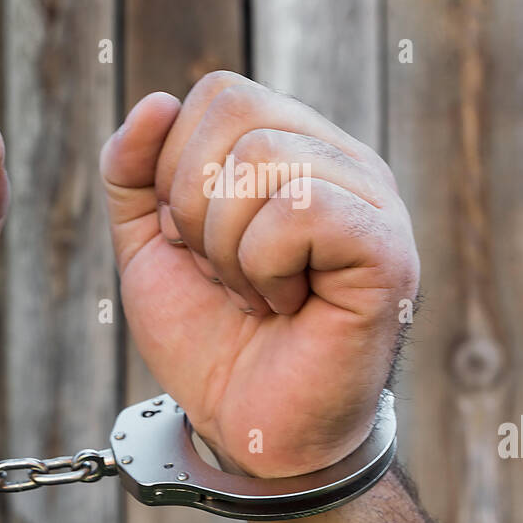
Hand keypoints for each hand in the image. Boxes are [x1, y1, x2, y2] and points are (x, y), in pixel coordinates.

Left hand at [100, 72, 418, 477]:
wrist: (252, 429)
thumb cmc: (214, 340)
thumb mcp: (152, 246)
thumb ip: (136, 172)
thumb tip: (155, 101)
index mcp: (295, 148)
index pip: (220, 93)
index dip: (178, 166)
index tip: (196, 242)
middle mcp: (342, 161)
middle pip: (236, 110)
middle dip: (194, 204)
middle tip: (224, 272)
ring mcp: (372, 200)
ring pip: (263, 159)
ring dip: (229, 246)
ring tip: (257, 294)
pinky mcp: (386, 248)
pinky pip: (300, 208)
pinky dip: (264, 267)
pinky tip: (288, 305)